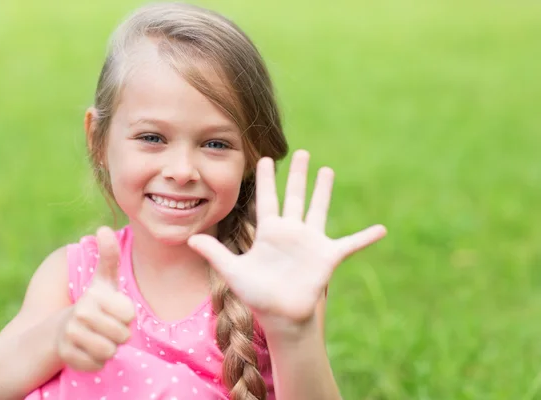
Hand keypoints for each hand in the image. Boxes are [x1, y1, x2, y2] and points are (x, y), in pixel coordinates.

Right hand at [57, 227, 135, 370]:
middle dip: (119, 335)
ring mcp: (70, 337)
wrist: (62, 329)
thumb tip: (104, 228)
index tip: (114, 311)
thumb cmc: (93, 303)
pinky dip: (96, 362)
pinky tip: (88, 350)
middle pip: (122, 336)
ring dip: (109, 349)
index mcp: (92, 298)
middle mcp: (78, 315)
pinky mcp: (66, 357)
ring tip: (98, 338)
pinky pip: (97, 365)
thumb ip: (108, 257)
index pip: (129, 315)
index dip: (127, 316)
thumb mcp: (103, 281)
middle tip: (106, 327)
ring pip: (110, 352)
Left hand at [188, 150, 385, 334]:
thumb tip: (189, 238)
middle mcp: (291, 232)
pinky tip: (382, 229)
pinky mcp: (327, 256)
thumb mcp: (233, 272)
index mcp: (269, 232)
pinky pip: (351, 244)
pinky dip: (365, 237)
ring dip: (324, 190)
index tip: (265, 158)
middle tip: (302, 152)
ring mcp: (310, 242)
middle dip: (297, 174)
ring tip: (327, 170)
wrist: (281, 316)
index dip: (266, 179)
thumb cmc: (257, 295)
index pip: (267, 199)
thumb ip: (215, 253)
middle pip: (295, 196)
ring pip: (318, 209)